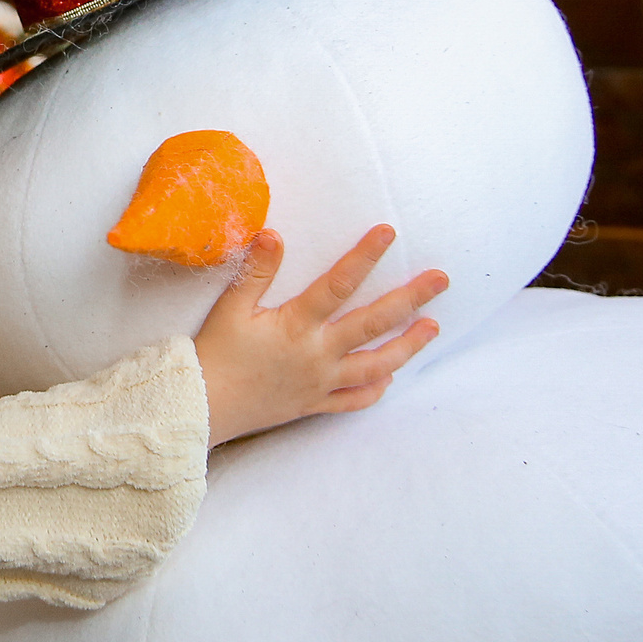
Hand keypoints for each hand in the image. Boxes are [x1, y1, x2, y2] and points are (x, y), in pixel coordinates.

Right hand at [192, 226, 446, 446]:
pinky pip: (353, 400)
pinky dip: (375, 389)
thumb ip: (256, 271)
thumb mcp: (231, 308)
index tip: (388, 233)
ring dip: (407, 346)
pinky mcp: (314, 404)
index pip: (339, 284)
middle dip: (411, 299)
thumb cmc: (214, 354)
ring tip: (432, 328)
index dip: (365, 256)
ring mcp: (320, 382)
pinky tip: (389, 377)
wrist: (201, 408)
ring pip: (375, 365)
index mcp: (297, 325)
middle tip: (441, 279)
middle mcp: (317, 354)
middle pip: (374, 324)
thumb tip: (274, 233)